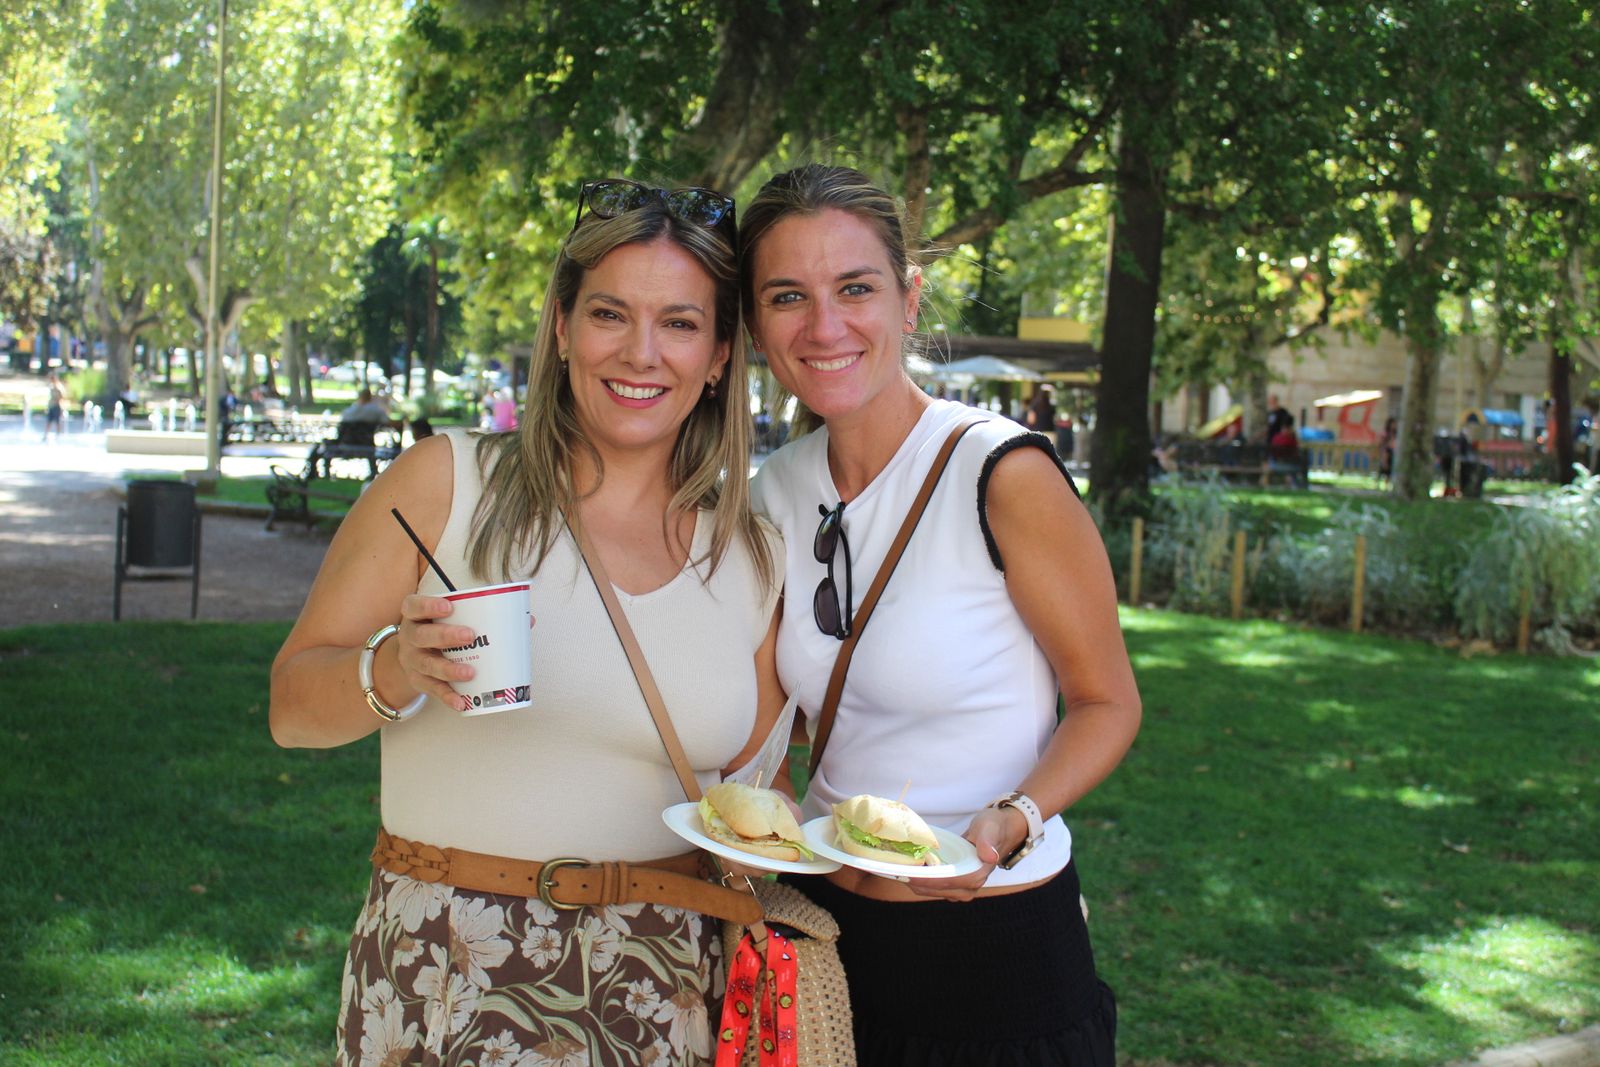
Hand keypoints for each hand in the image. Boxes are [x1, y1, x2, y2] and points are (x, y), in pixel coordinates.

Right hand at [394, 593, 475, 712]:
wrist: (414, 655)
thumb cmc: (440, 629)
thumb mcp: (449, 618)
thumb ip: (481, 615)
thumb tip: (526, 620)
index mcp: (415, 615)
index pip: (414, 606)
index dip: (428, 605)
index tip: (449, 607)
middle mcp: (409, 637)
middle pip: (421, 635)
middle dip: (445, 636)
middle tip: (470, 636)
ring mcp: (412, 660)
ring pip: (427, 665)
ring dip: (448, 669)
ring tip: (470, 673)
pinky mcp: (418, 680)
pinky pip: (432, 689)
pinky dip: (447, 696)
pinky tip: (461, 702)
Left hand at [901, 806, 1015, 901]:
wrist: (998, 831)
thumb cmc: (992, 827)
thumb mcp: (989, 828)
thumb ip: (987, 841)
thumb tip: (989, 857)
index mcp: (976, 876)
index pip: (946, 882)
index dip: (925, 879)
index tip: (906, 872)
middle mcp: (968, 888)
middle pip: (934, 889)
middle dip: (913, 880)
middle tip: (893, 867)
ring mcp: (959, 889)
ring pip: (929, 890)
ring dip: (912, 880)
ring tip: (894, 866)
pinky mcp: (951, 886)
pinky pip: (930, 886)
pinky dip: (917, 879)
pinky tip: (904, 868)